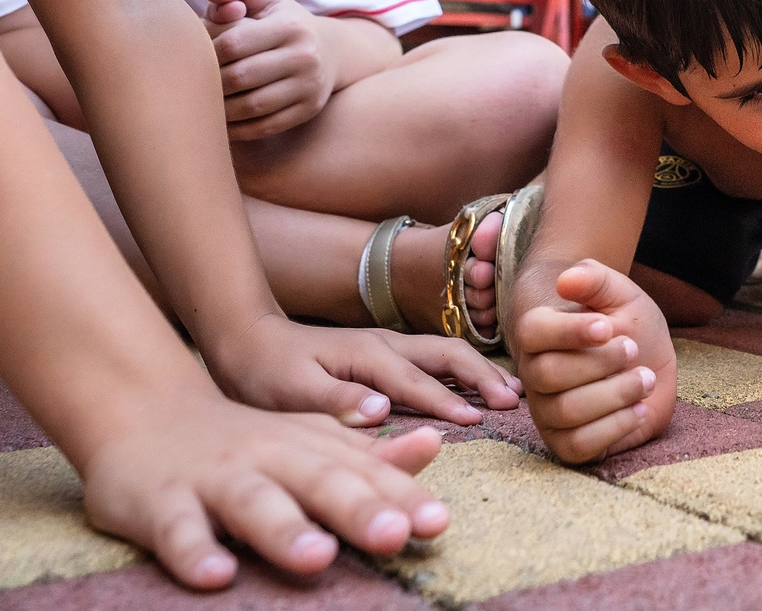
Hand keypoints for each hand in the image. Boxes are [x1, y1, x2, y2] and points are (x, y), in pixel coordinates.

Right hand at [77, 387, 449, 588]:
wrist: (144, 410)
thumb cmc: (243, 440)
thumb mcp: (310, 441)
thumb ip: (369, 455)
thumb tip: (435, 446)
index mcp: (310, 447)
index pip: (363, 473)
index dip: (401, 498)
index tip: (438, 523)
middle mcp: (269, 458)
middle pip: (319, 482)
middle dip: (358, 509)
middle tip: (395, 535)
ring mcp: (215, 479)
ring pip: (253, 503)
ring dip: (285, 530)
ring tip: (318, 557)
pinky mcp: (163, 503)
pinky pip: (178, 531)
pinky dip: (195, 552)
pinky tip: (216, 576)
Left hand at [204, 0, 334, 139]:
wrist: (331, 51)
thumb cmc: (283, 22)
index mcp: (291, 26)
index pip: (233, 43)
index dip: (206, 52)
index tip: (195, 56)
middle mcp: (305, 56)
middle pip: (239, 76)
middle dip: (209, 82)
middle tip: (191, 84)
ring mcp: (309, 86)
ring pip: (251, 106)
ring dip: (219, 109)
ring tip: (203, 103)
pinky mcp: (307, 110)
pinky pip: (263, 127)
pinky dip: (237, 128)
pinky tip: (221, 121)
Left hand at [205, 311, 520, 427]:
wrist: (247, 340)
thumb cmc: (265, 372)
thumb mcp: (289, 391)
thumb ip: (335, 401)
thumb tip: (381, 410)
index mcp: (366, 353)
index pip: (416, 381)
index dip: (447, 401)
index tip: (478, 420)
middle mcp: (385, 343)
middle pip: (446, 353)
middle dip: (482, 375)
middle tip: (515, 400)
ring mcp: (387, 345)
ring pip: (446, 351)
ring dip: (480, 369)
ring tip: (511, 391)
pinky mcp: (385, 353)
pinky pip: (434, 358)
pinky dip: (463, 369)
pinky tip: (478, 386)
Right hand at [515, 261, 674, 462]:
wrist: (647, 358)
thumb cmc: (626, 323)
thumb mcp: (620, 293)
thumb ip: (594, 278)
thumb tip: (566, 280)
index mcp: (539, 334)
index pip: (533, 332)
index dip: (570, 331)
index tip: (607, 326)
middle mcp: (535, 375)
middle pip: (549, 374)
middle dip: (600, 362)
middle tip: (632, 349)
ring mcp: (548, 413)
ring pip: (566, 411)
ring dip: (616, 393)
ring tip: (645, 378)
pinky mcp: (568, 443)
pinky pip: (578, 446)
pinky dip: (615, 427)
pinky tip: (639, 409)